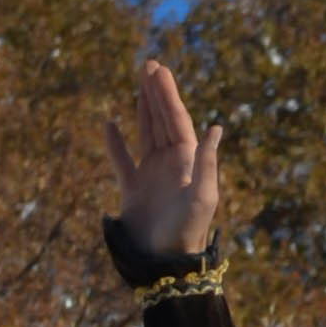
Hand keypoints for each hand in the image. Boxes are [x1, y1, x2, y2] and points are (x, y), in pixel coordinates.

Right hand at [106, 55, 221, 265]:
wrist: (165, 261)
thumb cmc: (187, 229)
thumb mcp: (202, 195)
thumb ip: (207, 161)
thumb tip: (216, 127)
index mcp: (187, 161)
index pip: (176, 119)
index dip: (167, 94)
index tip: (158, 71)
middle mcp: (170, 163)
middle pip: (161, 119)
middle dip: (156, 93)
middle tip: (149, 65)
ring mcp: (151, 175)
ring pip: (145, 132)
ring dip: (142, 108)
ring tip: (139, 83)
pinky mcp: (132, 190)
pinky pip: (122, 160)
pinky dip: (115, 142)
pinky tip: (109, 124)